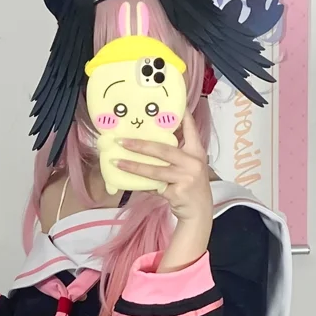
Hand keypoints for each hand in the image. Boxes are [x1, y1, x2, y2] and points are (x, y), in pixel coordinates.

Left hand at [115, 111, 212, 268]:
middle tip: (121, 140)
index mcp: (197, 152)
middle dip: (140, 144)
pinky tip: (126, 180)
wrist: (198, 212)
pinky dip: (139, 183)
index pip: (191, 128)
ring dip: (133, 165)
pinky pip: (153, 185)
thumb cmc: (190, 186)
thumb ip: (176, 153)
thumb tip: (148, 141)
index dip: (183, 116)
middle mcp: (193, 162)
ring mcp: (186, 177)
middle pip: (163, 149)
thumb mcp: (189, 166)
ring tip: (116, 161)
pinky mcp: (177, 192)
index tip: (174, 104)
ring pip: (154, 169)